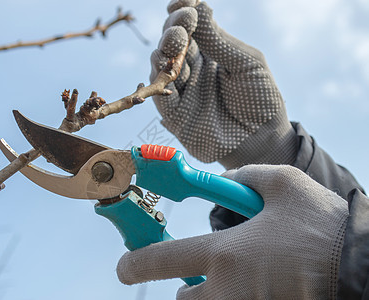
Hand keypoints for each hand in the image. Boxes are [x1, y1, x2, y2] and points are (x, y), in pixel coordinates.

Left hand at [116, 165, 347, 298]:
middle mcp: (229, 289)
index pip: (163, 260)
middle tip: (207, 273)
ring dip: (214, 297)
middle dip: (188, 287)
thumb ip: (243, 177)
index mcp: (226, 253)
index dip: (135, 264)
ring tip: (241, 278)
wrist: (364, 266)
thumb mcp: (283, 185)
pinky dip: (240, 298)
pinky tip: (264, 283)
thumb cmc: (322, 225)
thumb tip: (222, 179)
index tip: (124, 268)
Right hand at [152, 1, 296, 168]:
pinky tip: (165, 64)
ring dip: (166, 49)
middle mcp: (192, 68)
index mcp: (210, 52)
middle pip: (173, 42)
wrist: (262, 139)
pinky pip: (159, 95)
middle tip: (184, 20)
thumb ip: (220, 40)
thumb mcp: (246, 63)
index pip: (191, 27)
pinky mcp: (174, 114)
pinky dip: (159, 79)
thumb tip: (198, 6)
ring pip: (161, 65)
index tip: (185, 2)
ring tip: (177, 38)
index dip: (184, 11)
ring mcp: (182, 90)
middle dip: (175, 28)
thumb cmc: (260, 98)